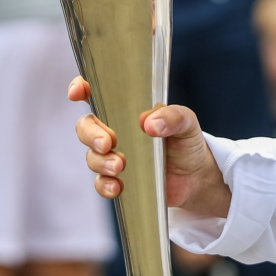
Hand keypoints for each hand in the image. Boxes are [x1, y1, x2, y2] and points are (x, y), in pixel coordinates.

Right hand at [68, 81, 231, 219]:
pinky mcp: (118, 179)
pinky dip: (105, 185)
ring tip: (120, 166)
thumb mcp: (187, 123)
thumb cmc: (188, 142)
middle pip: (86, 126)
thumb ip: (172, 117)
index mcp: (128, 109)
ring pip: (91, 155)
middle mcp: (116, 130)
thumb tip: (148, 123)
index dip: (81, 88)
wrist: (197, 178)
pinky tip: (118, 186)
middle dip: (90, 134)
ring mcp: (114, 155)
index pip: (97, 93)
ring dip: (100, 161)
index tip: (78, 92)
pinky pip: (100, 182)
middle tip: (107, 143)